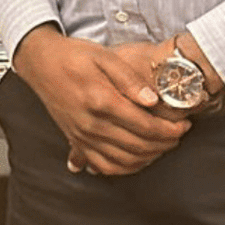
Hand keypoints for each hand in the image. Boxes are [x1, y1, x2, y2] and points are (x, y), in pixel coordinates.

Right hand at [11, 24, 188, 175]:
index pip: (145, 126)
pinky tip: (137, 159)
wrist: (41, 63)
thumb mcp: (105, 57)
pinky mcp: (75, 141)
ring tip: (162, 145)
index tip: (183, 125)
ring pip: (124, 161)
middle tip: (178, 135)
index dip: (170, 130)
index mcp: (101, 100)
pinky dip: (124, 168)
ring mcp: (81, 136)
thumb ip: (130, 79)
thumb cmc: (73, 56)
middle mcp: (91, 123)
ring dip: (149, 158)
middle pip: (139, 146)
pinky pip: (103, 166)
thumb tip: (152, 101)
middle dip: (165, 144)